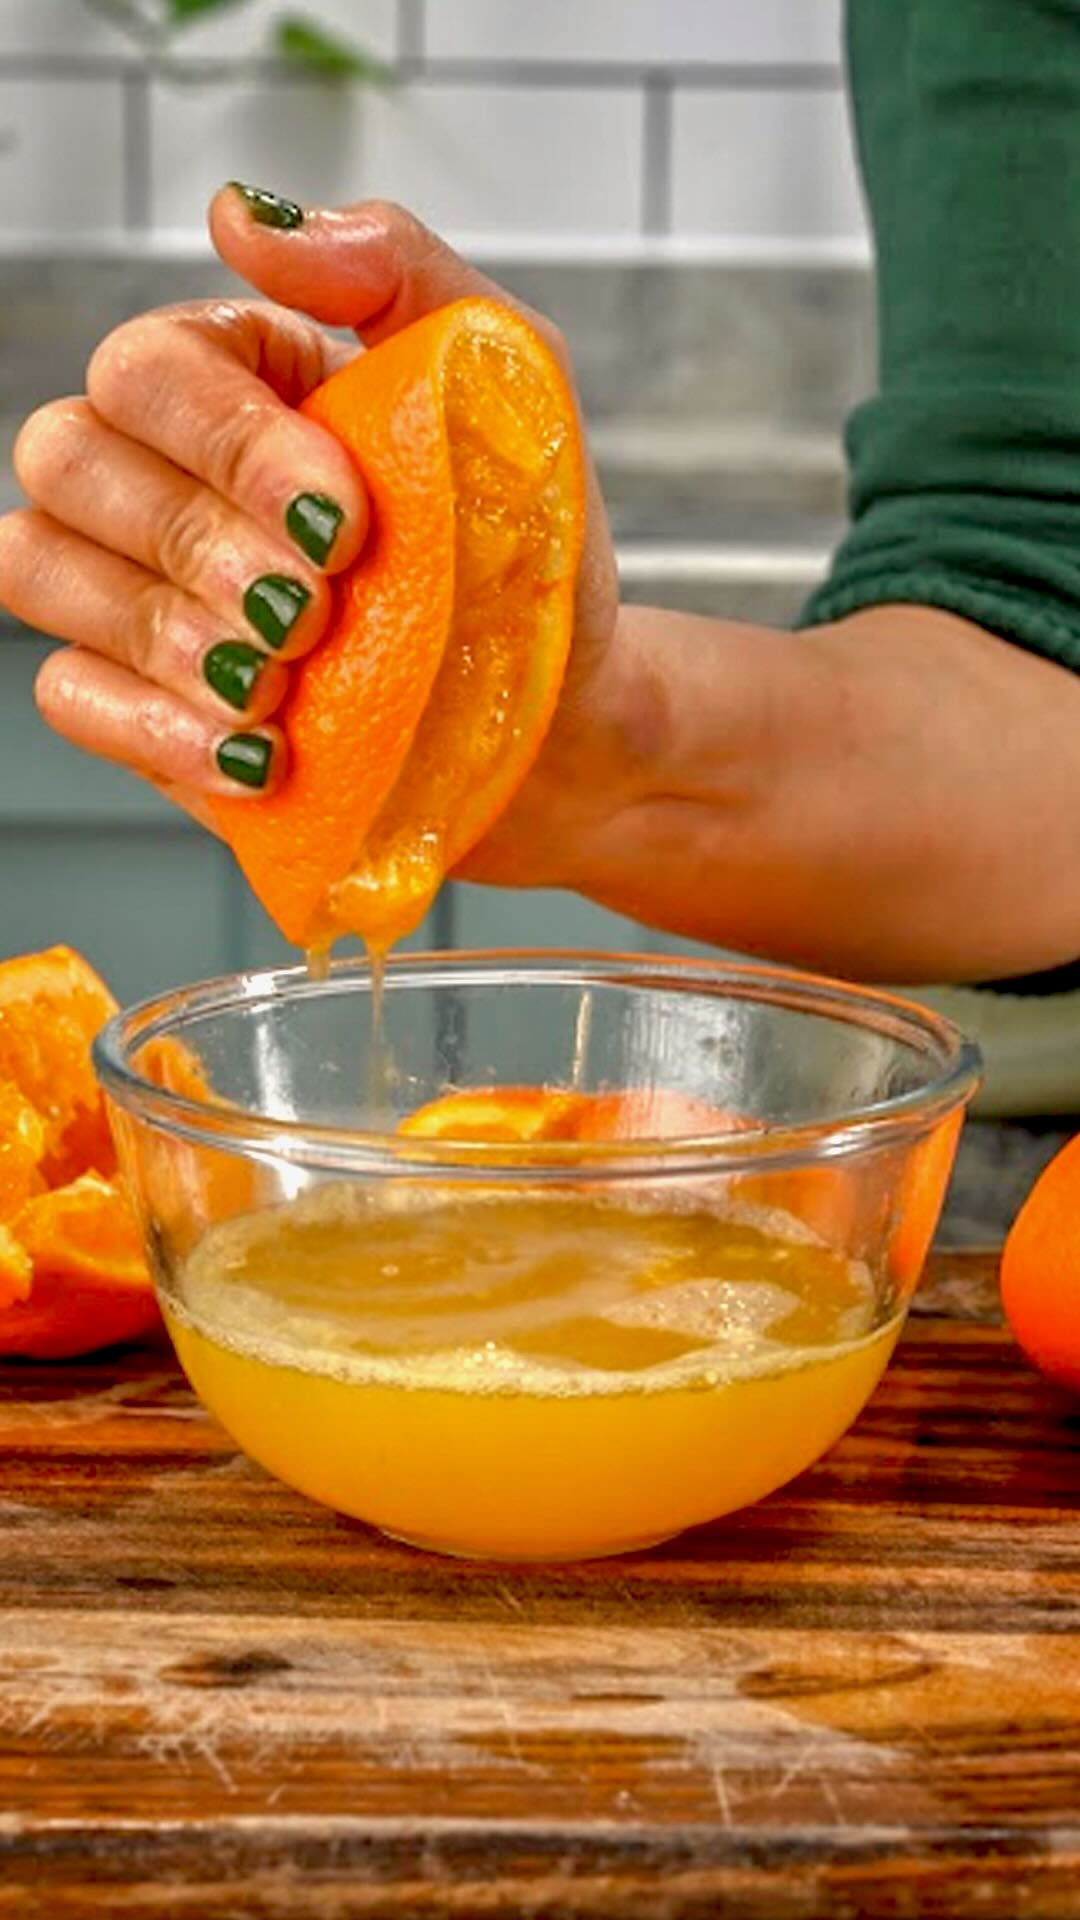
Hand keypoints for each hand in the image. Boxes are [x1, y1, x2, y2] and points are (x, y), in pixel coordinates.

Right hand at [0, 188, 617, 837]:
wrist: (556, 714)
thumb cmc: (523, 552)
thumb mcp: (505, 382)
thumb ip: (391, 268)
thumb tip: (242, 217)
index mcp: (239, 377)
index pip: (148, 365)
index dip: (226, 444)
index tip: (346, 519)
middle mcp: (166, 469)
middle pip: (68, 457)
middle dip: (197, 542)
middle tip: (317, 608)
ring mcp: (142, 590)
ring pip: (39, 567)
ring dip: (167, 633)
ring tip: (284, 682)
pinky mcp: (142, 705)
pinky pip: (69, 693)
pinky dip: (152, 724)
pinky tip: (255, 750)